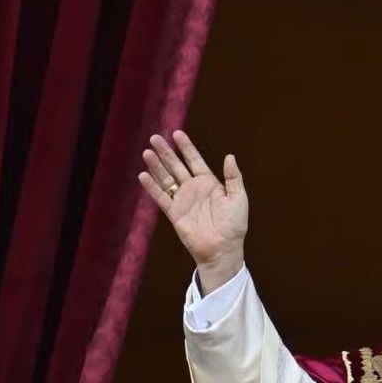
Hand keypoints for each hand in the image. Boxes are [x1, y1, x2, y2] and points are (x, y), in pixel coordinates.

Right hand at [138, 130, 248, 292]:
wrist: (223, 249)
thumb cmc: (234, 225)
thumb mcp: (238, 198)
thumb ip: (233, 177)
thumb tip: (229, 156)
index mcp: (209, 183)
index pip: (195, 160)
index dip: (186, 147)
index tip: (176, 133)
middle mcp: (193, 189)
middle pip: (176, 166)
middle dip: (166, 152)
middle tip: (155, 137)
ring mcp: (183, 200)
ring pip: (166, 179)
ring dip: (156, 166)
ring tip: (147, 152)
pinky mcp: (174, 213)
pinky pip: (161, 197)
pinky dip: (152, 187)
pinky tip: (143, 175)